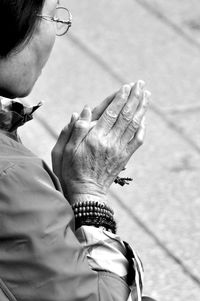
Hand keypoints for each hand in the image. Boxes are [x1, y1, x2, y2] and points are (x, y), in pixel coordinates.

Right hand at [52, 81, 149, 202]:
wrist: (87, 191)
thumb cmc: (73, 169)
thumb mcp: (67, 149)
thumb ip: (76, 129)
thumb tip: (83, 109)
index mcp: (95, 138)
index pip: (111, 113)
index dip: (119, 98)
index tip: (126, 86)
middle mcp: (110, 142)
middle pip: (126, 115)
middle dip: (134, 97)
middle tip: (141, 83)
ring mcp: (120, 150)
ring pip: (134, 125)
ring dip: (142, 108)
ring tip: (147, 95)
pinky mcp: (124, 156)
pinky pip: (137, 140)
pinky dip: (142, 127)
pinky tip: (144, 118)